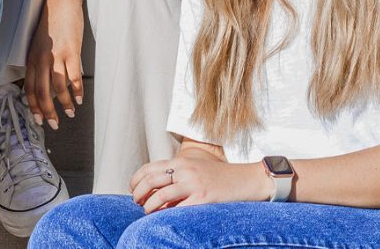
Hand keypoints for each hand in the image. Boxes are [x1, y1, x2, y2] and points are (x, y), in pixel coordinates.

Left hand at [24, 0, 85, 128]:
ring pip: (58, 87)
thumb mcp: (39, 43)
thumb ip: (40, 61)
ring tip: (70, 113)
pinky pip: (73, 77)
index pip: (29, 88)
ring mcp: (56, 56)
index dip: (33, 106)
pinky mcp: (71, 51)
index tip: (38, 119)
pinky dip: (77, 90)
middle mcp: (41, 59)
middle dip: (47, 112)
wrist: (61, 0)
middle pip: (42, 92)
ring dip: (64, 104)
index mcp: (32, 58)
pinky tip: (79, 98)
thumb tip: (44, 81)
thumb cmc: (51, 21)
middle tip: (54, 124)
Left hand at [129, 154, 269, 212]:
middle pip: (151, 180)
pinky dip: (166, 215)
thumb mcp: (196, 169)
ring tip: (146, 211)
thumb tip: (155, 190)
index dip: (136, 180)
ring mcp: (194, 184)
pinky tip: (164, 218)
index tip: (133, 190)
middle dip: (138, 193)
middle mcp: (185, 170)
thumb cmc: (219, 177)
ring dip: (149, 206)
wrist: (246, 179)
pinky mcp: (203, 198)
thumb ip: (177, 175)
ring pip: (160, 196)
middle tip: (137, 202)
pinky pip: (178, 209)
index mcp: (182, 161)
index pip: (149, 168)